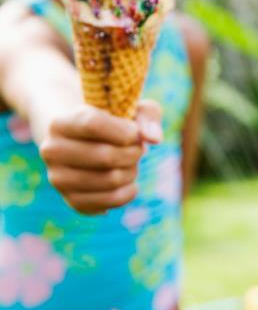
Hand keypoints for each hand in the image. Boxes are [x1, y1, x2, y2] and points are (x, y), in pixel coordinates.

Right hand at [40, 100, 161, 214]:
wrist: (84, 141)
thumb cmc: (112, 121)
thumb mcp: (131, 108)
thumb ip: (148, 116)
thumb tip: (154, 139)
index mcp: (61, 122)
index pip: (93, 124)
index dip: (124, 130)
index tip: (135, 132)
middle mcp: (52, 151)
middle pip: (106, 155)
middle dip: (133, 152)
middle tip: (138, 148)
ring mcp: (59, 179)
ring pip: (111, 180)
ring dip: (132, 171)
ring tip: (131, 162)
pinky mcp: (72, 200)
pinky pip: (111, 201)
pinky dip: (129, 191)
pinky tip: (129, 180)